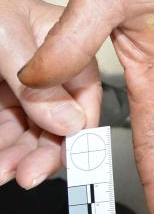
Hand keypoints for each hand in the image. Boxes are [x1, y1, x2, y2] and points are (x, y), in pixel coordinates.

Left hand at [0, 0, 99, 188]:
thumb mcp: (6, 38)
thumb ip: (38, 84)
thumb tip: (71, 123)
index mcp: (64, 45)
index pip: (85, 94)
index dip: (80, 128)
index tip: (68, 156)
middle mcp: (46, 69)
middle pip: (58, 119)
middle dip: (42, 149)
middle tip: (28, 174)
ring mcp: (19, 85)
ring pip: (28, 129)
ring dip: (17, 154)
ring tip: (2, 170)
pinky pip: (3, 128)